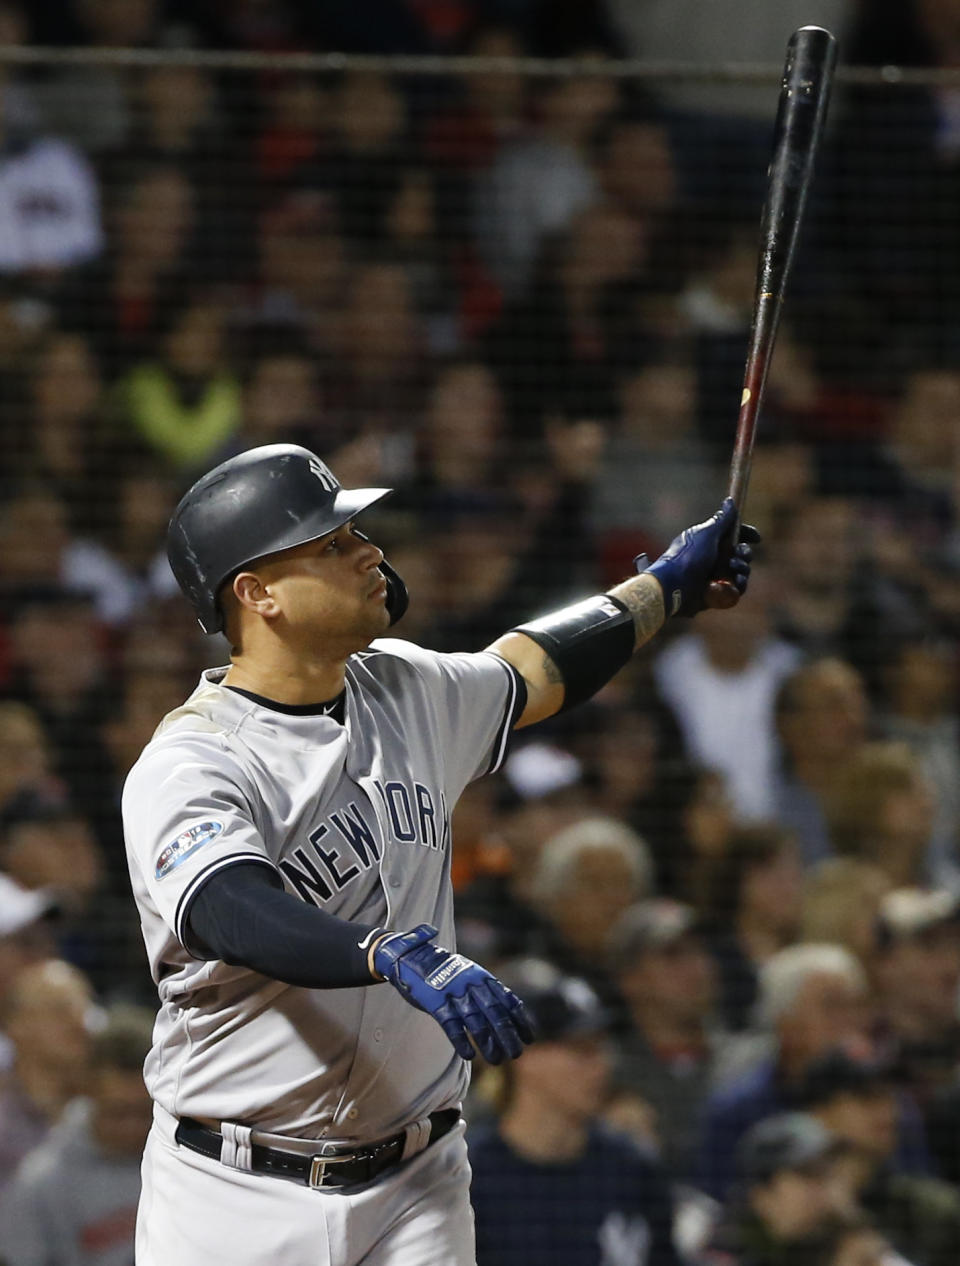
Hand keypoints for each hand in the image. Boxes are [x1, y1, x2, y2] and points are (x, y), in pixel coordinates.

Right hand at [373, 924, 534, 1063]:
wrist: (414, 957)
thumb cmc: (446, 972)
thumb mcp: (471, 974)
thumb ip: (488, 990)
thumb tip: (510, 1013)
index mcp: (483, 978)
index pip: (508, 1001)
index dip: (520, 1021)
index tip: (529, 1039)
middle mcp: (472, 985)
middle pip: (495, 1014)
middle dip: (508, 1036)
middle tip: (516, 1054)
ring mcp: (454, 993)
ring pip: (476, 1022)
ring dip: (488, 1043)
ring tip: (497, 1060)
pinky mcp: (436, 1002)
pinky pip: (451, 1025)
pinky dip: (461, 1040)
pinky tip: (469, 1055)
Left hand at [637, 498, 759, 616]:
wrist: (674, 585)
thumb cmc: (688, 556)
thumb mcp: (706, 534)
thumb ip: (721, 520)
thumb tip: (730, 501)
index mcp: (710, 541)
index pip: (733, 535)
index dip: (746, 534)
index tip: (757, 538)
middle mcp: (714, 557)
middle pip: (741, 553)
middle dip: (745, 553)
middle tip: (738, 555)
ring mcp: (716, 575)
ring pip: (741, 570)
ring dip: (743, 568)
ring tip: (733, 568)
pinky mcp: (718, 592)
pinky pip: (737, 588)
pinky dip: (740, 584)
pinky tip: (736, 582)